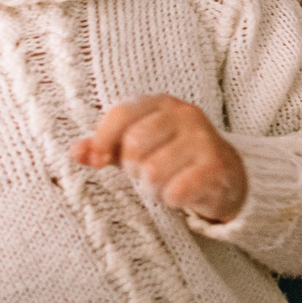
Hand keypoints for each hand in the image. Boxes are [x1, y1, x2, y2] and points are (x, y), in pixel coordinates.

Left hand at [74, 96, 248, 222]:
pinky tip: (178, 195)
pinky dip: (171, 199)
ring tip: (163, 185)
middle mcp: (185, 114)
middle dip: (133, 168)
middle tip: (145, 174)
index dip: (102, 141)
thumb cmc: (173, 157)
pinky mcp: (216, 166)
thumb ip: (105, 147)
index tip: (99, 163)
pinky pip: (177, 190)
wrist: (225, 174)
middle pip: (135, 144)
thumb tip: (75, 152)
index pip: (121, 114)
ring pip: (153, 171)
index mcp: (161, 104)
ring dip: (152, 188)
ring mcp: (203, 138)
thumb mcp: (138, 147)